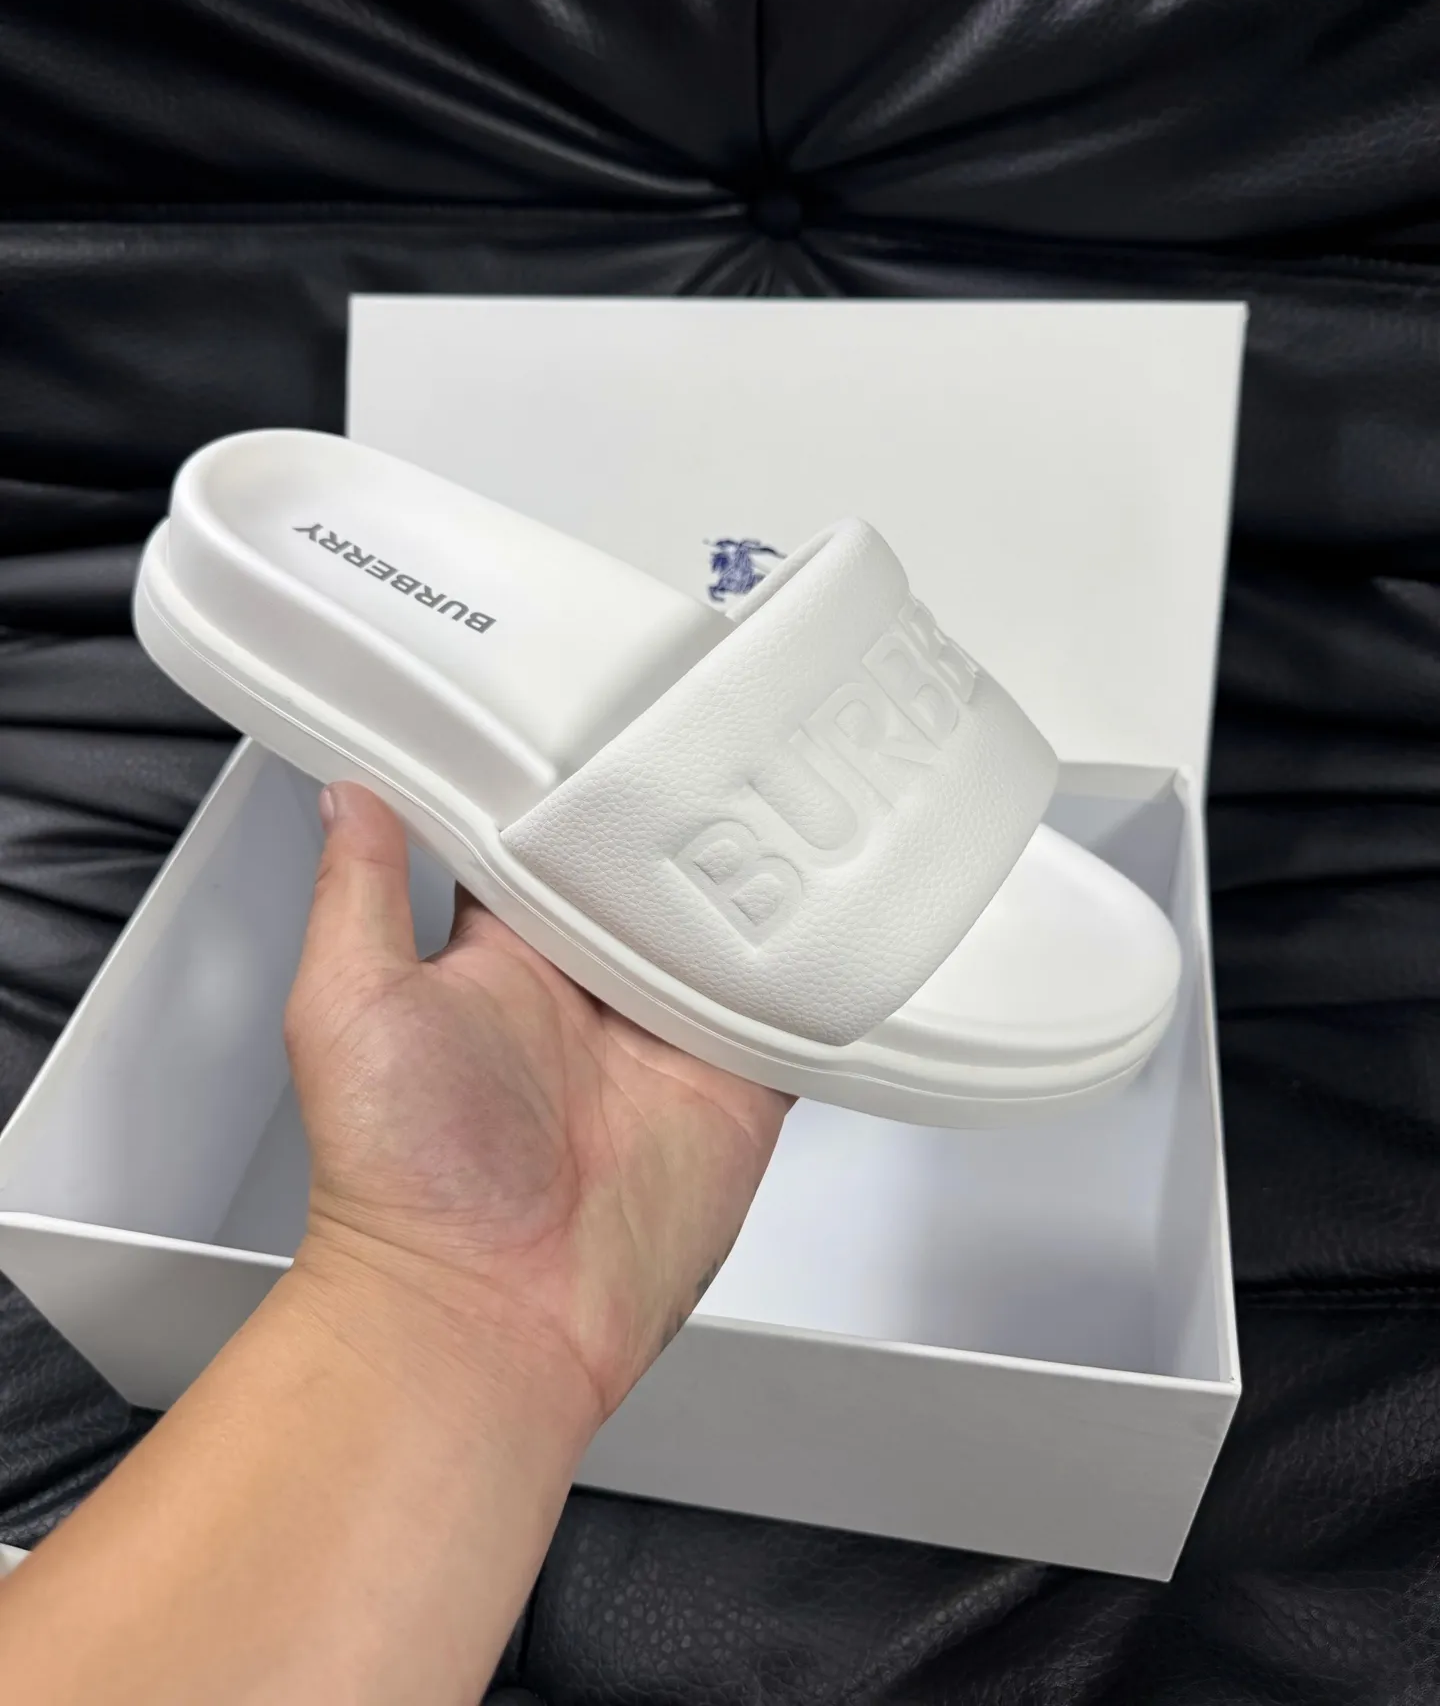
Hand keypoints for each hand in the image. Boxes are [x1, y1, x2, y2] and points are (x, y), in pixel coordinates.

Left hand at [284, 781, 790, 1430]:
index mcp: (502, 952)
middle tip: (730, 717)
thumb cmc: (403, 1177)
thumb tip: (348, 790)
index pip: (545, 838)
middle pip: (651, 870)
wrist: (487, 1315)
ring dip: (759, 873)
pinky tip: (850, 902)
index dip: (572, 778)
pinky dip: (823, 964)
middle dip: (684, 808)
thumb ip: (361, 891)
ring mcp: (668, 1030)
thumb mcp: (350, 1006)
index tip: (603, 699)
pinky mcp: (737, 1081)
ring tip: (802, 783)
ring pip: (729, 925)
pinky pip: (792, 1008)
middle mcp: (589, 983)